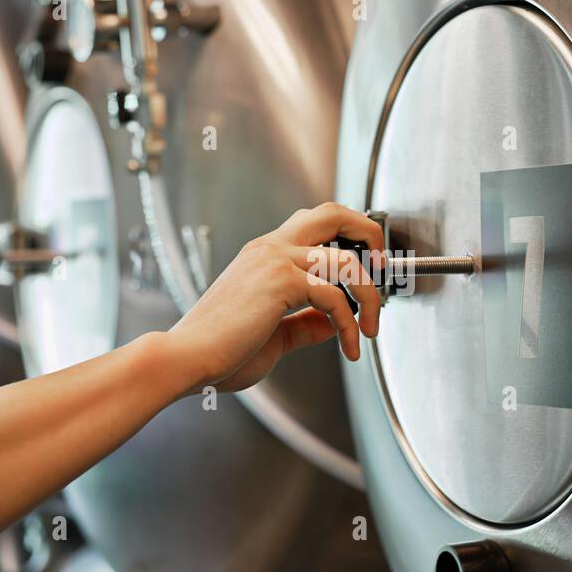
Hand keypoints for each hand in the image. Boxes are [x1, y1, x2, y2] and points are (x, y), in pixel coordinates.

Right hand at [166, 203, 385, 392]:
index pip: (315, 225)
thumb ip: (306, 324)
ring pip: (345, 259)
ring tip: (369, 329)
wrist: (187, 359)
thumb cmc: (220, 352)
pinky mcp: (280, 282)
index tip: (369, 270)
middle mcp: (270, 248)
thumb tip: (335, 323)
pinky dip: (350, 323)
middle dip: (368, 233)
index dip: (348, 239)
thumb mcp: (274, 335)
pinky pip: (335, 296)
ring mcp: (274, 260)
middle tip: (384, 266)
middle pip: (332, 212)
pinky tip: (349, 346)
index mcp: (264, 255)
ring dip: (369, 295)